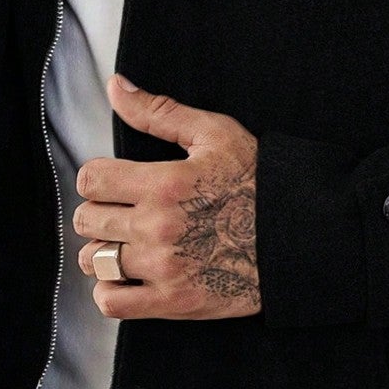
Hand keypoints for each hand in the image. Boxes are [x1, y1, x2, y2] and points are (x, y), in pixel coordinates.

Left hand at [72, 75, 260, 320]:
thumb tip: (115, 86)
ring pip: (94, 260)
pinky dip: (111, 290)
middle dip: (101, 213)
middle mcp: (159, 226)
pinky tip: (129, 277)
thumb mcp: (215, 135)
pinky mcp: (174, 302)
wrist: (301, 237)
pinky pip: (111, 302)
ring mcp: (165, 267)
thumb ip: (159, 111)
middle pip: (87, 220)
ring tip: (128, 246)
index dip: (99, 179)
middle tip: (126, 214)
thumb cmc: (260, 183)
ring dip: (104, 252)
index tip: (116, 185)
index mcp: (165, 183)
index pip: (91, 180)